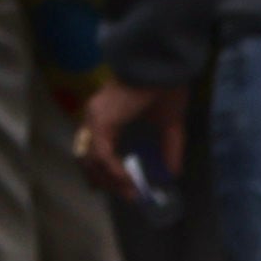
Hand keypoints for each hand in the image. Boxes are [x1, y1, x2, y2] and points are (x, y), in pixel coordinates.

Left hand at [76, 77, 183, 201]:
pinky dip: (113, 171)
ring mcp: (94, 119)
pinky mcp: (101, 121)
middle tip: (126, 194)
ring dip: (110, 181)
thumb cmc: (165, 87)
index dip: (100, 172)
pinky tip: (128, 181)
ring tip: (130, 192)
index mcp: (105, 117)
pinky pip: (102, 155)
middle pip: (87, 159)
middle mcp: (93, 118)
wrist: (163, 65)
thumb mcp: (170, 124)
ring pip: (91, 160)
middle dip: (105, 181)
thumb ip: (169, 148)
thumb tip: (173, 174)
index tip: (118, 188)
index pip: (91, 150)